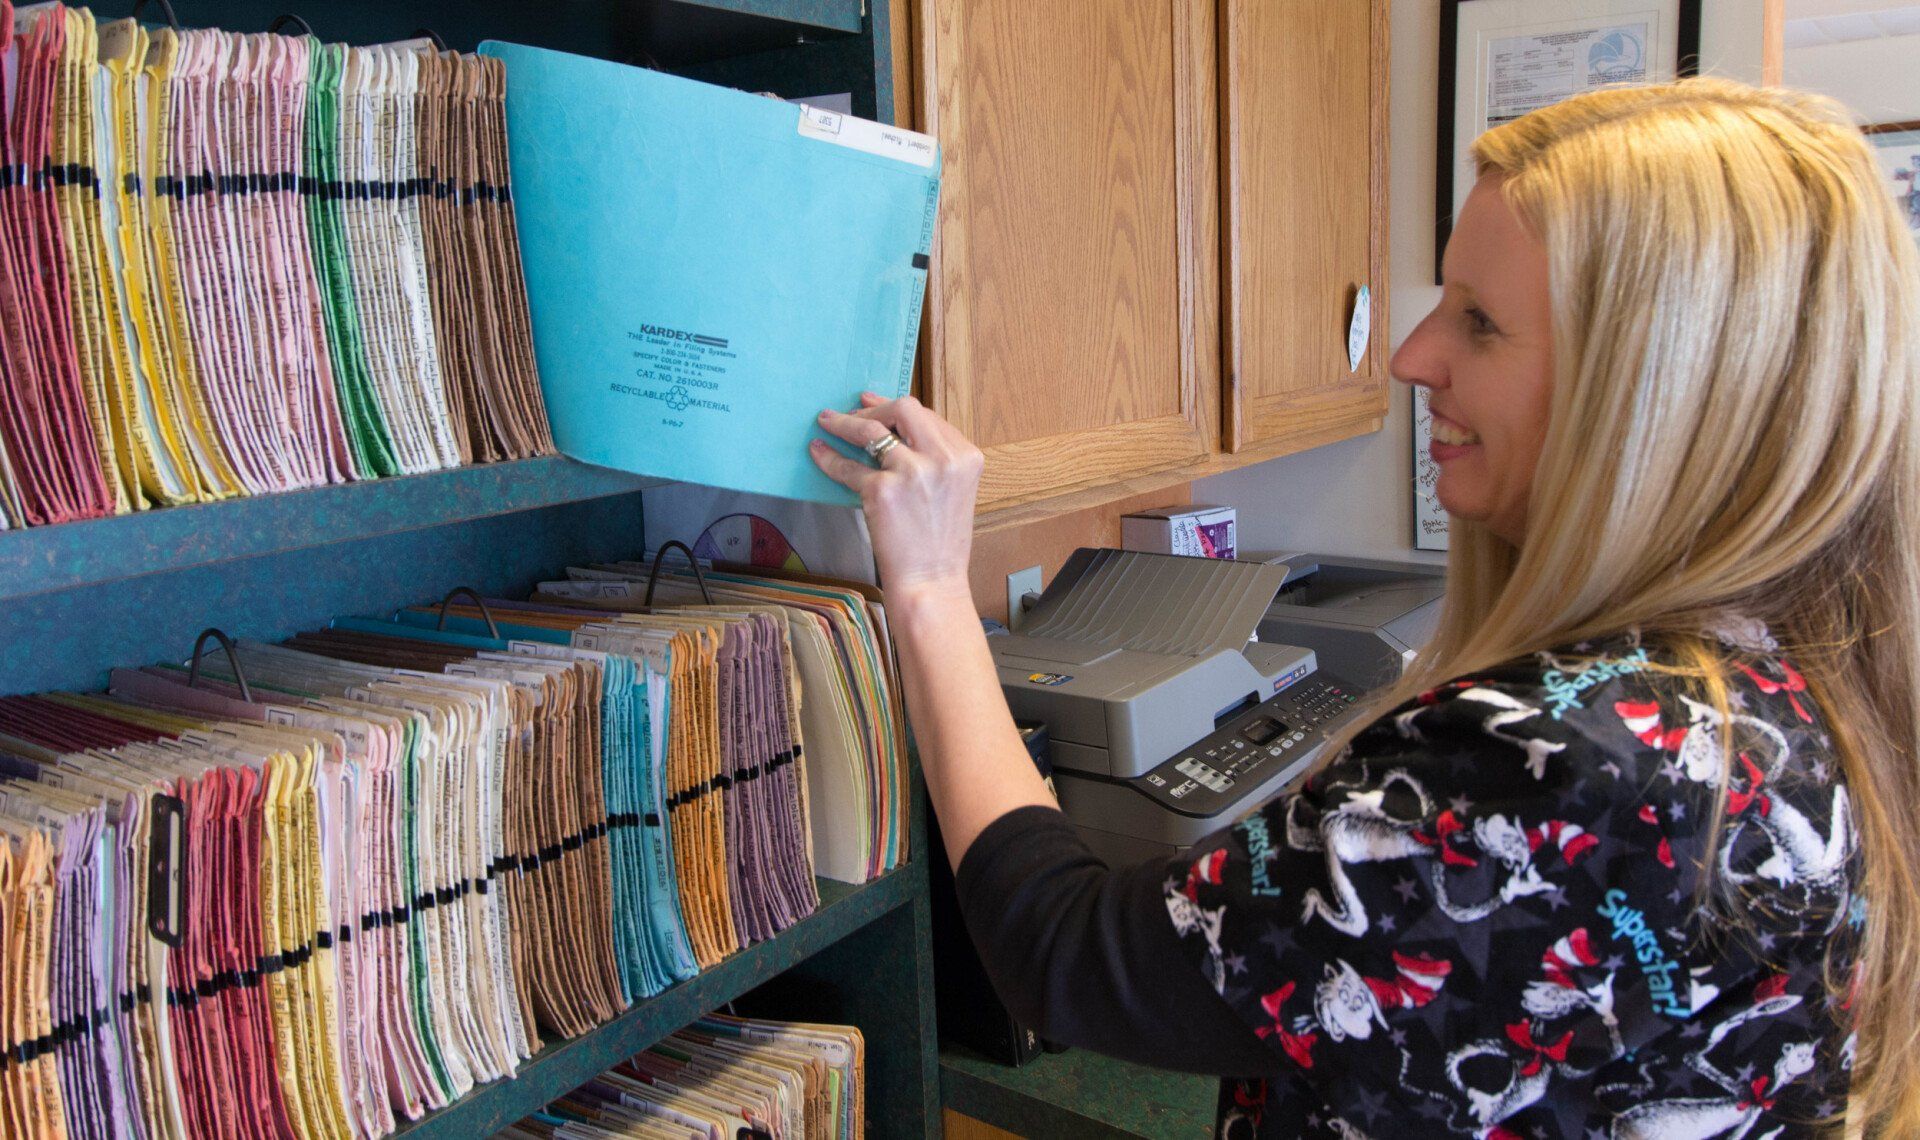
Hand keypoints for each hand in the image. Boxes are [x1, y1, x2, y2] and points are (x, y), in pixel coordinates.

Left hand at [810, 392, 983, 604]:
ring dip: (844, 423)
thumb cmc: (939, 544)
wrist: (932, 582)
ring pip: (871, 430)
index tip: (875, 403)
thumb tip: (892, 431)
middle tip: (852, 413)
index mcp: (966, 457)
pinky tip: (819, 452)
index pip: (928, 416)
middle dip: (874, 408)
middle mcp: (944, 459)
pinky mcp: (883, 491)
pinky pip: (848, 466)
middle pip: (904, 409)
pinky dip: (829, 458)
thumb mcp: (953, 491)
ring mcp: (913, 473)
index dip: (896, 408)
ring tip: (827, 422)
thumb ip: (935, 459)